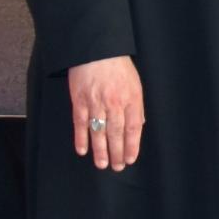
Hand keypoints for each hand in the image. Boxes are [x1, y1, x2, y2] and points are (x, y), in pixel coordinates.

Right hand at [68, 55, 143, 170]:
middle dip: (117, 152)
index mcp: (131, 99)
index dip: (132, 145)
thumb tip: (139, 125)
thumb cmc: (119, 67)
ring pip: (99, 132)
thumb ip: (137, 105)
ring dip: (100, 150)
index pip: (133, 128)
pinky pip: (81, 124)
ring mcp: (96, 103)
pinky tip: (82, 150)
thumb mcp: (135, 84)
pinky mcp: (80, 101)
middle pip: (117, 133)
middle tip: (116, 167)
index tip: (130, 159)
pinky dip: (81, 138)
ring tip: (102, 164)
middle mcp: (115, 103)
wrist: (97, 52)